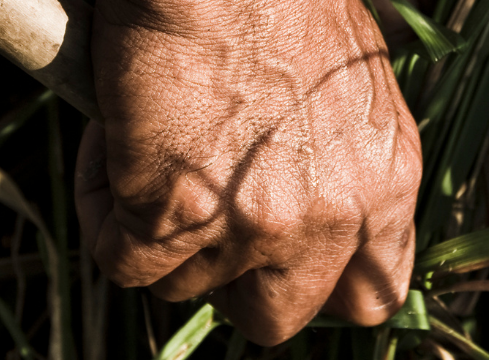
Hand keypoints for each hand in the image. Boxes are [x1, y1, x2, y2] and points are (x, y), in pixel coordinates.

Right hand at [77, 0, 421, 345]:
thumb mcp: (347, 81)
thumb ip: (339, 157)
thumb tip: (300, 183)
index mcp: (384, 183)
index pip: (370, 296)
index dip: (316, 288)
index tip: (280, 259)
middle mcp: (330, 218)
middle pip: (274, 318)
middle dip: (229, 281)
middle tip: (199, 222)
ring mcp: (253, 224)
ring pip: (185, 287)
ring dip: (158, 235)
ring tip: (148, 150)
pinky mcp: (174, 216)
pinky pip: (123, 262)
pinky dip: (104, 215)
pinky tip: (112, 148)